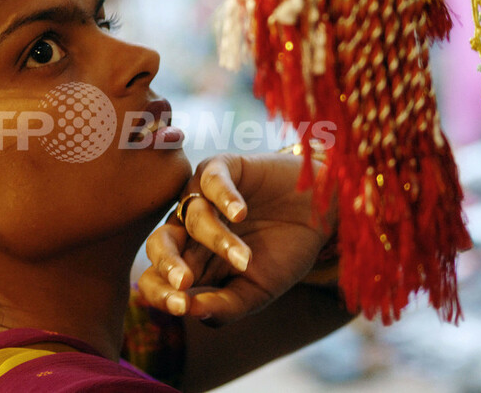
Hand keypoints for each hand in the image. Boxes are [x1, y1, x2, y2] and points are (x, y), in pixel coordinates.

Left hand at [138, 152, 335, 324]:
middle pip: (160, 243)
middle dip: (168, 264)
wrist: (322, 215)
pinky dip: (224, 197)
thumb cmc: (285, 254)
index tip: (180, 306)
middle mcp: (190, 228)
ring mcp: (204, 196)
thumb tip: (190, 312)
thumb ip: (225, 306)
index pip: (158, 277)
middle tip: (184, 282)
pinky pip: (212, 180)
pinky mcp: (224, 167)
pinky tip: (241, 213)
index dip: (161, 292)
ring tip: (245, 259)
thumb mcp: (258, 291)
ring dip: (218, 240)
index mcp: (192, 261)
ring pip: (192, 216)